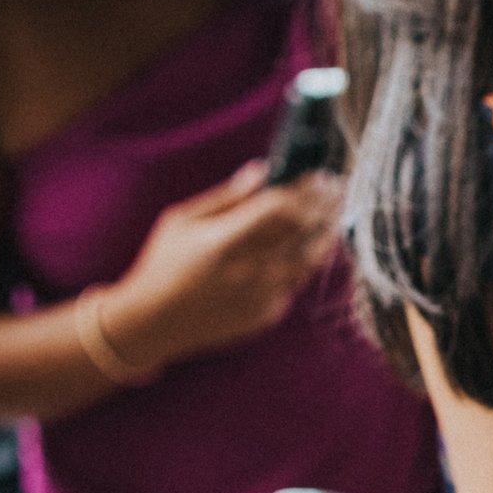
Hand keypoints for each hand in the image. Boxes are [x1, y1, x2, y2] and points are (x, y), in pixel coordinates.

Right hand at [101, 162, 342, 369]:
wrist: (155, 323)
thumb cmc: (163, 264)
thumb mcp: (182, 220)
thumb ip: (227, 196)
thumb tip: (264, 169)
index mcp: (225, 241)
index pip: (280, 209)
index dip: (305, 191)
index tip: (319, 176)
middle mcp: (249, 270)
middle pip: (303, 232)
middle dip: (324, 206)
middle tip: (337, 188)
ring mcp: (263, 295)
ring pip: (310, 259)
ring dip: (327, 232)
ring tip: (335, 213)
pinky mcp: (269, 313)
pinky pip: (297, 280)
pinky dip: (309, 258)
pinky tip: (314, 241)